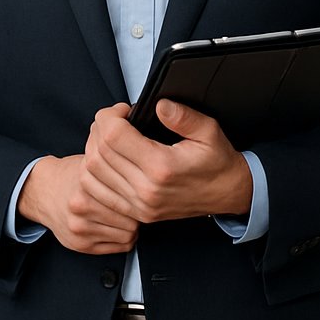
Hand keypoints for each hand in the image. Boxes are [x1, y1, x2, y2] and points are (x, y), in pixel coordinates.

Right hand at [16, 152, 139, 254]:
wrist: (42, 191)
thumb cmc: (70, 176)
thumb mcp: (92, 165)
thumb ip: (115, 171)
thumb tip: (145, 180)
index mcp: (87, 187)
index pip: (132, 201)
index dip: (140, 198)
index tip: (140, 196)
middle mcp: (82, 208)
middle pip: (131, 220)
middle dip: (135, 214)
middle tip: (133, 208)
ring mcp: (80, 229)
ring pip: (127, 236)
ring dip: (129, 227)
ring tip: (124, 217)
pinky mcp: (79, 245)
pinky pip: (117, 248)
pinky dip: (121, 239)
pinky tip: (116, 228)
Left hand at [82, 100, 252, 222]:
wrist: (228, 194)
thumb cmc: (217, 162)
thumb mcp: (209, 131)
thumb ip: (183, 116)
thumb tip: (160, 106)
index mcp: (161, 167)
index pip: (113, 136)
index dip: (110, 115)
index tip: (122, 109)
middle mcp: (146, 190)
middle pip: (97, 154)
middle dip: (99, 129)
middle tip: (113, 120)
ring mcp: (139, 205)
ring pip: (91, 175)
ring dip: (92, 150)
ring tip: (108, 137)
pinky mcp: (136, 213)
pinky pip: (97, 193)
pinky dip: (93, 173)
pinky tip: (106, 159)